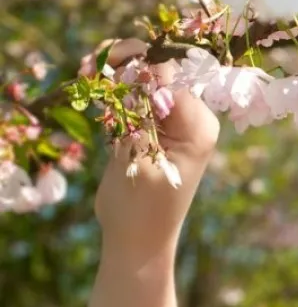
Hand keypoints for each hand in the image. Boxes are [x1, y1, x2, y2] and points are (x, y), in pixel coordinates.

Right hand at [86, 39, 219, 257]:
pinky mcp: (158, 128)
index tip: (103, 67)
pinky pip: (140, 98)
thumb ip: (137, 113)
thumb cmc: (140, 209)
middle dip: (126, 65)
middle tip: (89, 69)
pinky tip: (95, 84)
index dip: (137, 65)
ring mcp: (176, 123)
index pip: (170, 76)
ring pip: (148, 82)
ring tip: (88, 73)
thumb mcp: (135, 157)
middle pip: (161, 73)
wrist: (138, 241)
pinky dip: (118, 91)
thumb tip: (136, 68)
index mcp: (199, 126)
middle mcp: (194, 119)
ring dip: (118, 74)